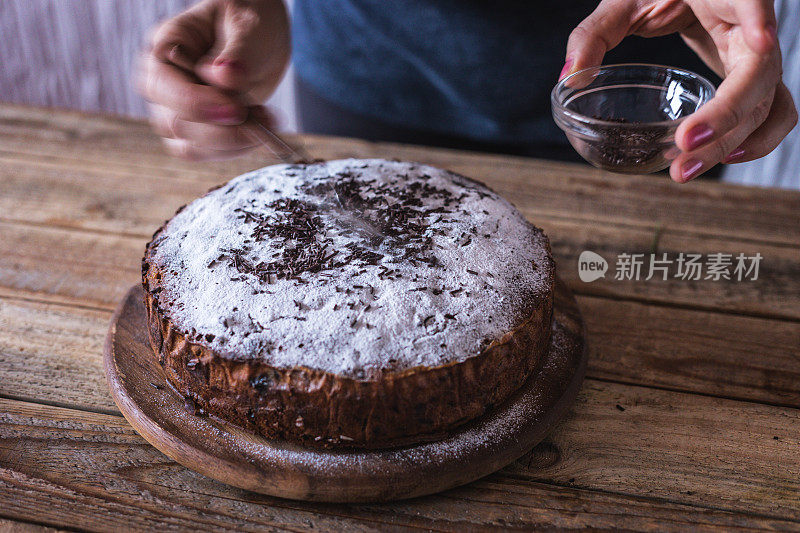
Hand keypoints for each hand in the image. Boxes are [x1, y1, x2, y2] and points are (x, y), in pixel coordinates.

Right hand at [137, 0, 289, 159]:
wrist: (260, 36)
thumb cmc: (249, 20)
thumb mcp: (250, 26)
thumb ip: (239, 52)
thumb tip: (224, 77)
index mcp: (166, 47)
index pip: (162, 86)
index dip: (196, 104)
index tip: (236, 109)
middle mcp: (163, 82)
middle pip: (174, 123)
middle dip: (222, 129)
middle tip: (263, 116)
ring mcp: (176, 110)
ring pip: (190, 146)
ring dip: (233, 142)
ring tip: (266, 119)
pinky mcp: (197, 131)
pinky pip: (208, 153)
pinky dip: (237, 148)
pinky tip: (260, 129)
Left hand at [562, 0, 797, 181]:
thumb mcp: (624, 3)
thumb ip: (594, 34)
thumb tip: (569, 77)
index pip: (752, 0)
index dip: (759, 21)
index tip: (759, 44)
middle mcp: (751, 27)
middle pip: (758, 75)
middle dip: (724, 117)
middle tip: (683, 146)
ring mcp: (758, 57)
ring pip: (767, 103)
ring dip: (735, 141)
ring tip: (687, 169)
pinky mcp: (753, 80)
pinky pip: (772, 112)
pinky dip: (755, 140)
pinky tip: (721, 158)